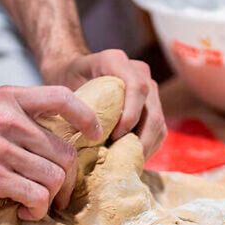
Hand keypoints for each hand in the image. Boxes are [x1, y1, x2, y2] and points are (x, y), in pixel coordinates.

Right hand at [0, 85, 101, 220]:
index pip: (63, 97)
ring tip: (38, 204)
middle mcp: (8, 119)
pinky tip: (26, 212)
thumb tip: (54, 136)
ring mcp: (0, 148)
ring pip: (54, 177)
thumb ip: (17, 115)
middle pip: (65, 152)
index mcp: (9, 98)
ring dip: (52, 198)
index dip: (87, 117)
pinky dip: (38, 210)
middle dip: (68, 179)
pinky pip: (36, 196)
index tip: (94, 135)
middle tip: (58, 193)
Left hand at [41, 49, 166, 157]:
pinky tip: (131, 158)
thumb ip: (79, 108)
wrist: (72, 71)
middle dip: (141, 139)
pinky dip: (147, 146)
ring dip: (145, 146)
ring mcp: (148, 87)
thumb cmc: (66, 81)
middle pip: (152, 109)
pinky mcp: (152, 103)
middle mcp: (138, 71)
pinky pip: (158, 129)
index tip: (115, 137)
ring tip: (127, 163)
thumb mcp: (65, 89)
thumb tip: (90, 139)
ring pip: (158, 122)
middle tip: (123, 159)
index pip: (137, 88)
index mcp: (116, 61)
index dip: (131, 116)